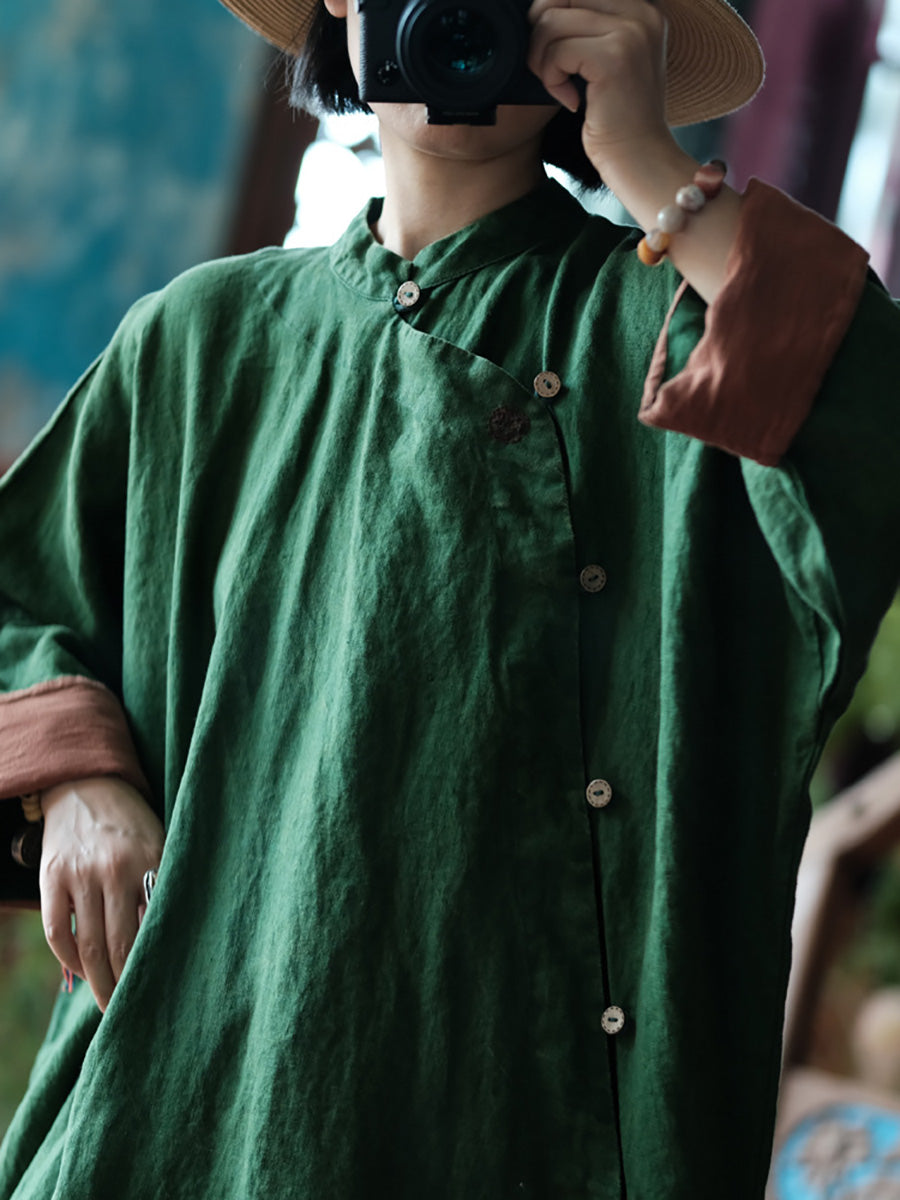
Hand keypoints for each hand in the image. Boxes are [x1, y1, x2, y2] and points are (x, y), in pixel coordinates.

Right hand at [39, 776, 163, 1012]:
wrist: (87, 784)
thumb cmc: (133, 823)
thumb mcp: (160, 843)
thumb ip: (163, 885)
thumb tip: (175, 938)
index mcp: (149, 860)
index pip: (154, 925)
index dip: (157, 963)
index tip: (166, 989)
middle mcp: (113, 867)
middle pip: (120, 943)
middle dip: (127, 984)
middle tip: (134, 1012)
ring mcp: (79, 873)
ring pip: (89, 944)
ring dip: (99, 981)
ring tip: (109, 1004)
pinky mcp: (51, 877)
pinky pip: (57, 931)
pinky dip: (69, 960)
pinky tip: (82, 972)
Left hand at [527, 0, 672, 180]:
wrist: (640, 159)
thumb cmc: (617, 116)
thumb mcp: (606, 58)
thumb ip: (585, 26)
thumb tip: (540, 7)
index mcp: (641, 7)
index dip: (551, 14)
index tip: (556, 53)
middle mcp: (642, 11)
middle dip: (540, 32)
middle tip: (550, 69)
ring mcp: (631, 32)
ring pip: (552, 21)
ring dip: (542, 60)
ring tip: (561, 86)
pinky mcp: (615, 57)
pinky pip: (557, 51)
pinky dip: (551, 78)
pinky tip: (570, 99)